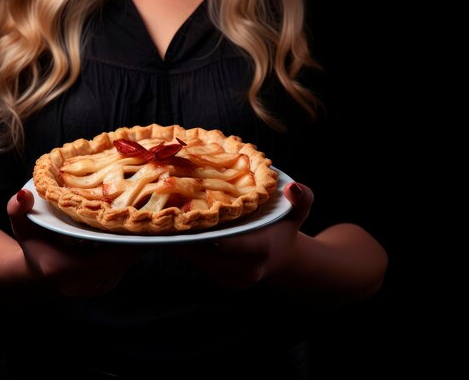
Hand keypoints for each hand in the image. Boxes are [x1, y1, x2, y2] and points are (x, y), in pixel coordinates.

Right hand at [7, 190, 145, 296]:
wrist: (37, 272)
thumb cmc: (33, 243)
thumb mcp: (23, 224)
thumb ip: (17, 209)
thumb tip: (23, 193)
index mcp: (61, 268)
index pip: (105, 255)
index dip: (125, 239)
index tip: (137, 219)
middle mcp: (78, 284)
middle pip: (120, 260)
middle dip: (134, 238)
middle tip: (146, 215)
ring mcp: (92, 289)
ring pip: (124, 264)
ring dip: (134, 245)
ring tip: (142, 222)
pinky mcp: (103, 288)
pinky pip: (123, 268)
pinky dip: (128, 253)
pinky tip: (131, 235)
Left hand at [173, 182, 313, 288]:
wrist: (283, 259)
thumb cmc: (285, 228)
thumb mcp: (298, 212)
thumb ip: (303, 198)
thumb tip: (292, 187)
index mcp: (262, 250)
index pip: (226, 242)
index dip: (203, 230)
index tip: (183, 213)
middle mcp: (247, 270)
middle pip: (206, 253)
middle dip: (186, 235)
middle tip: (166, 214)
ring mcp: (233, 279)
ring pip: (199, 260)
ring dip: (183, 242)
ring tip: (168, 221)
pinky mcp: (223, 282)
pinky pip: (200, 265)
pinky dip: (189, 249)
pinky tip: (179, 233)